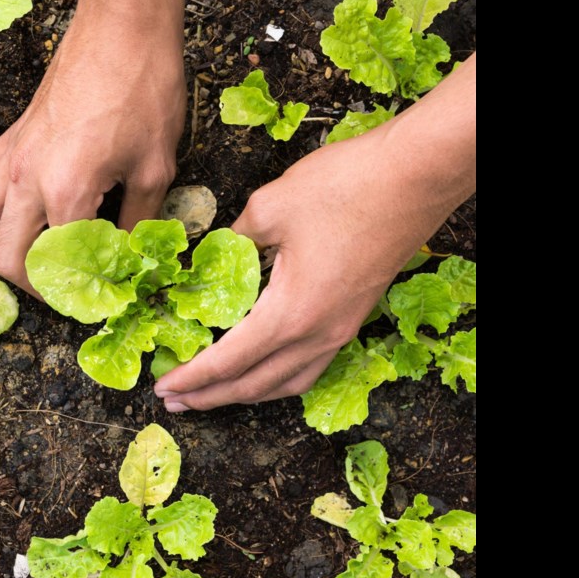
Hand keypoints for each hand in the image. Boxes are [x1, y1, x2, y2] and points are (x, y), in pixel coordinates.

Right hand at [0, 0, 184, 294]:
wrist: (122, 30)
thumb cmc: (144, 92)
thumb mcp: (156, 168)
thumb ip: (139, 222)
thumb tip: (132, 257)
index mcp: (66, 194)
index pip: (58, 266)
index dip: (78, 293)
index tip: (98, 299)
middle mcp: (27, 180)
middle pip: (6, 257)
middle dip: (32, 285)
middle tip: (63, 289)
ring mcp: (13, 156)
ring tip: (32, 254)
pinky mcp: (12, 135)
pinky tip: (17, 204)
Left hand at [154, 55, 476, 410]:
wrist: (416, 177)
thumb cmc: (346, 187)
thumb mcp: (270, 207)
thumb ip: (233, 240)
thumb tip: (212, 255)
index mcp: (290, 313)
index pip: (228, 361)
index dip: (191, 378)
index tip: (163, 388)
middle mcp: (317, 334)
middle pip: (255, 384)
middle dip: (210, 396)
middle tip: (174, 401)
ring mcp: (341, 330)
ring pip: (286, 383)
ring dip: (245, 393)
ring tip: (213, 394)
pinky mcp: (354, 317)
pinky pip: (310, 367)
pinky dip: (278, 379)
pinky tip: (264, 369)